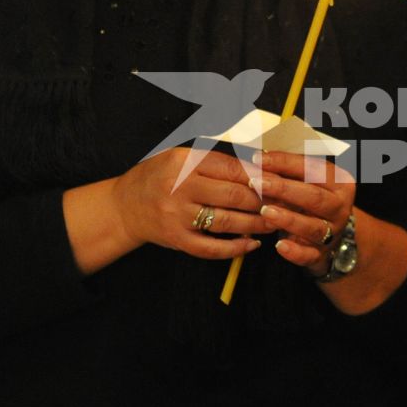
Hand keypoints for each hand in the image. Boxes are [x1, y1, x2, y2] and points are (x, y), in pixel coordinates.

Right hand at [112, 146, 272, 259]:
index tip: (280, 180)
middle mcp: (180, 188)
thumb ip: (215, 162)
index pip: (231, 168)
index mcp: (184, 162)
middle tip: (282, 203)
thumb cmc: (159, 177)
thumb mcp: (181, 158)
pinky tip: (251, 245)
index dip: (260, 175)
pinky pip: (211, 248)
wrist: (124, 206)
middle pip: (233, 195)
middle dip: (263, 201)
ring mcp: (177, 216)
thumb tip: (259, 167)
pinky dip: (235, 249)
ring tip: (272, 223)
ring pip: (226, 222)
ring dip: (255, 224)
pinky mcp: (176, 239)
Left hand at [252, 150, 355, 276]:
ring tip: (265, 211)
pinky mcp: (322, 254)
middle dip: (283, 189)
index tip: (259, 158)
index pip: (313, 168)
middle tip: (257, 182)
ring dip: (289, 219)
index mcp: (339, 182)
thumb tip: (260, 155)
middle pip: (314, 197)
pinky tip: (279, 245)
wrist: (332, 234)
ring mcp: (333, 232)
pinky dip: (295, 251)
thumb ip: (290, 169)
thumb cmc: (311, 200)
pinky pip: (309, 255)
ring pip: (312, 227)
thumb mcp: (308, 181)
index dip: (285, 162)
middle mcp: (339, 207)